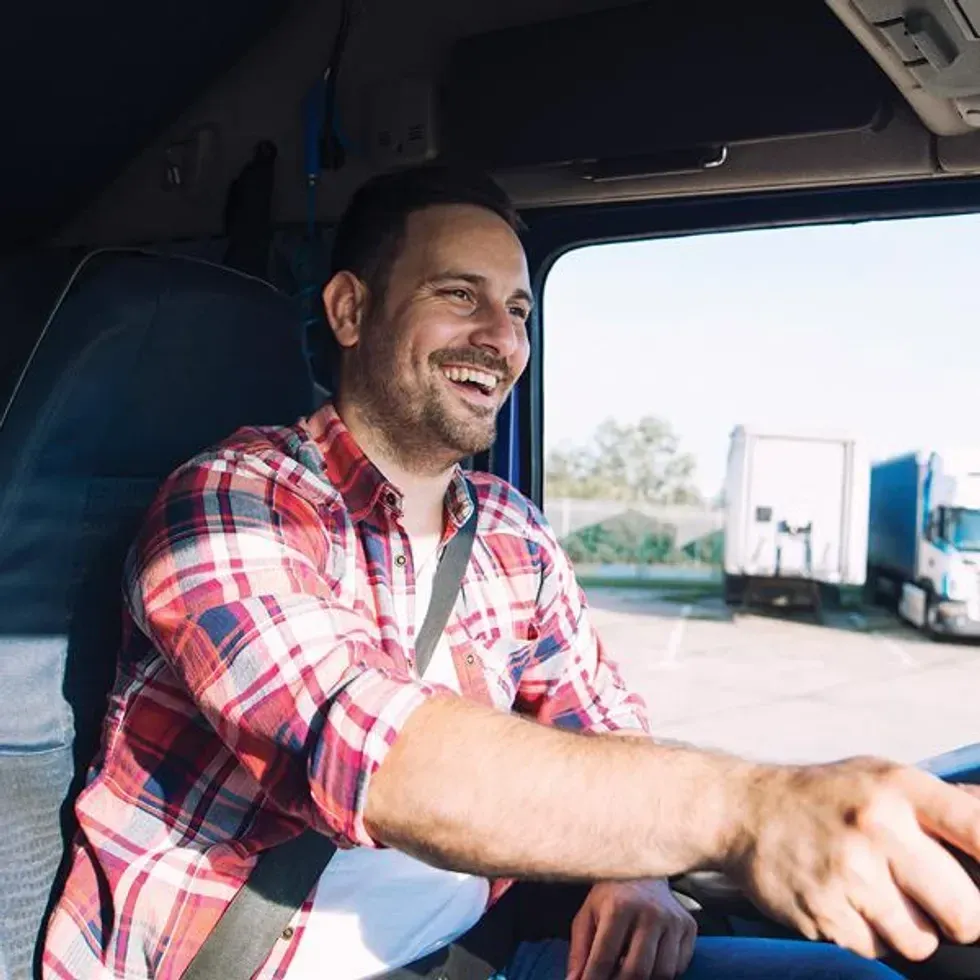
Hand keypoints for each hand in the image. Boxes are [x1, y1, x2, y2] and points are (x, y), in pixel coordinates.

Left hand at [567, 878, 696, 979]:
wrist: (643, 869)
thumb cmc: (611, 895)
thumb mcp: (588, 914)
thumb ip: (579, 950)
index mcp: (619, 906)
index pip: (604, 957)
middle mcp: (650, 911)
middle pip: (636, 971)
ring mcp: (672, 919)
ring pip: (661, 973)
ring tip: (628, 974)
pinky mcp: (689, 926)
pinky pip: (678, 966)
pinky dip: (662, 974)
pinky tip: (648, 965)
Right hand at [729, 757, 979, 962]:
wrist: (743, 810)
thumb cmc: (825, 796)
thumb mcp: (882, 778)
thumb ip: (946, 806)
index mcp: (899, 787)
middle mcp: (877, 827)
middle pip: (967, 914)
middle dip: (958, 918)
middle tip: (933, 900)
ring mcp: (848, 873)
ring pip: (921, 942)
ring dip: (907, 930)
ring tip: (875, 893)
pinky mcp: (823, 912)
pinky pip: (875, 951)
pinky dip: (867, 936)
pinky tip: (844, 900)